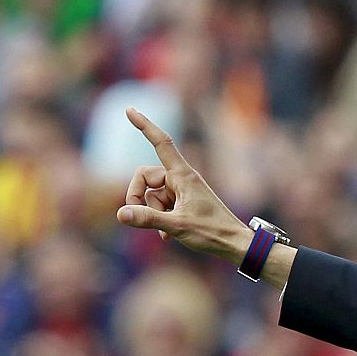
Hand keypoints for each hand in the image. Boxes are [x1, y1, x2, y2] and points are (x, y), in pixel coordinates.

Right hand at [114, 108, 250, 262]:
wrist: (236, 245)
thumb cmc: (213, 233)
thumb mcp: (177, 226)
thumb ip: (148, 219)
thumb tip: (120, 214)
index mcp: (183, 175)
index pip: (161, 143)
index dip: (145, 126)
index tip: (130, 110)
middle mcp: (181, 179)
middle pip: (144, 176)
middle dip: (137, 195)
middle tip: (139, 216)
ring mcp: (181, 191)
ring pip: (151, 195)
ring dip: (152, 212)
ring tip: (167, 230)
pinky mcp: (183, 203)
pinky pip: (160, 205)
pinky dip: (159, 219)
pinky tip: (168, 237)